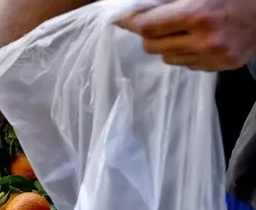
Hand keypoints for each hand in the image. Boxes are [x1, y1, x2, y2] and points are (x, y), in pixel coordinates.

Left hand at [120, 0, 255, 70]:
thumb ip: (168, 0)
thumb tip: (135, 13)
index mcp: (198, 13)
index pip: (147, 26)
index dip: (132, 21)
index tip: (123, 18)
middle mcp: (205, 39)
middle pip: (152, 46)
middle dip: (149, 34)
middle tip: (156, 23)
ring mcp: (215, 56)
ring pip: (168, 59)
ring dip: (169, 46)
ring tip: (184, 31)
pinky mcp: (223, 66)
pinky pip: (188, 65)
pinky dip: (188, 54)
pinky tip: (201, 40)